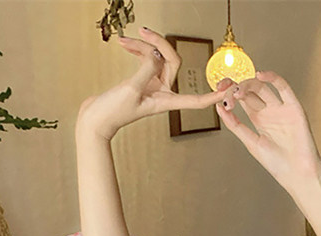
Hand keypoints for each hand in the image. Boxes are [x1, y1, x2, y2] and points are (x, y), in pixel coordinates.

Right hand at [77, 28, 233, 140]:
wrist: (94, 120)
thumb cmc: (113, 111)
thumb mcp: (133, 89)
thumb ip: (148, 68)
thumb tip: (157, 54)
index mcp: (166, 101)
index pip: (196, 100)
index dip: (212, 96)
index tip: (226, 90)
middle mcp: (162, 92)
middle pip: (171, 61)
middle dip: (158, 44)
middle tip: (142, 32)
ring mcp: (152, 86)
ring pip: (156, 57)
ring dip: (142, 45)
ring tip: (125, 41)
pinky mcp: (140, 81)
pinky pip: (145, 60)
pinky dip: (137, 50)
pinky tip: (125, 45)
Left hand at [218, 72, 320, 192]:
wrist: (297, 173)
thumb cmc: (277, 164)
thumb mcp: (250, 143)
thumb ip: (235, 125)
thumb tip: (219, 107)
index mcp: (259, 120)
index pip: (243, 99)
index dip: (231, 93)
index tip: (219, 93)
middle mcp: (269, 112)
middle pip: (251, 91)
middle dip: (236, 88)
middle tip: (225, 90)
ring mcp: (281, 108)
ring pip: (263, 87)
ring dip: (249, 84)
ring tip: (238, 91)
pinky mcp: (294, 107)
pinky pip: (283, 87)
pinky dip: (272, 78)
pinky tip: (260, 75)